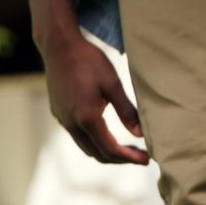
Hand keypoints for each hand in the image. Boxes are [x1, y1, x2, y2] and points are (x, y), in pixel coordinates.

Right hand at [42, 37, 148, 164]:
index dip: (130, 158)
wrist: (58, 45)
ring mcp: (63, 120)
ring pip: (87, 148)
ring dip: (107, 152)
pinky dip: (95, 142)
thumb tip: (140, 134)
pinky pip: (78, 137)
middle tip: (140, 155)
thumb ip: (127, 111)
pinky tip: (107, 133)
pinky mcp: (59, 114)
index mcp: (86, 118)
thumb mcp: (113, 84)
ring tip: (127, 148)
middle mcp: (72, 124)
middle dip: (120, 159)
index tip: (147, 159)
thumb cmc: (88, 60)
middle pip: (98, 154)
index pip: (111, 150)